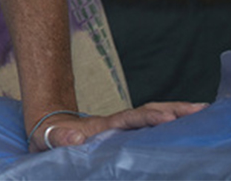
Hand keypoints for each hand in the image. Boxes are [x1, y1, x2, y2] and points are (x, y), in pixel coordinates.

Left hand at [28, 102, 207, 152]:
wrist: (48, 132)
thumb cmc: (50, 139)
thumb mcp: (50, 139)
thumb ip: (59, 139)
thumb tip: (73, 139)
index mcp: (102, 127)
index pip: (129, 120)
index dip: (147, 118)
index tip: (167, 117)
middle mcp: (116, 127)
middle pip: (147, 115)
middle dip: (172, 111)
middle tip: (199, 110)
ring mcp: (121, 132)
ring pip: (152, 121)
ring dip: (175, 116)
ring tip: (201, 113)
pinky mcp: (124, 140)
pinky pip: (149, 132)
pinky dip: (168, 126)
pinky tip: (184, 127)